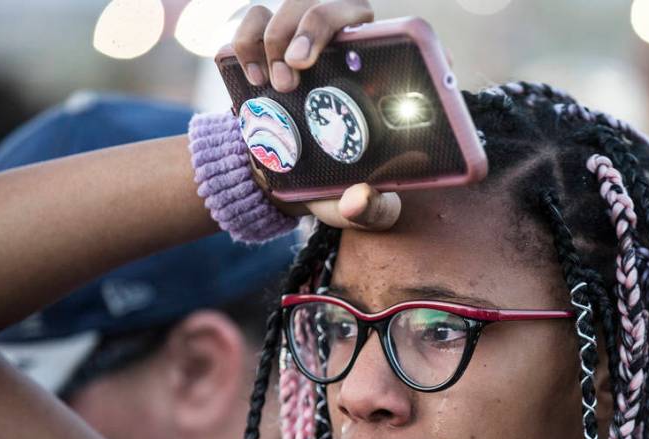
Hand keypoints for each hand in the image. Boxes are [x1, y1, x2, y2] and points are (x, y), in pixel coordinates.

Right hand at [233, 1, 400, 230]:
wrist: (279, 180)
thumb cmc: (331, 186)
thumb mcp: (356, 206)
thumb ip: (369, 208)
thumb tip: (360, 199)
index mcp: (382, 80)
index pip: (401, 37)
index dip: (397, 36)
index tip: (375, 59)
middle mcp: (347, 49)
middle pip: (339, 5)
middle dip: (315, 24)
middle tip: (296, 66)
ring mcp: (306, 42)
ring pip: (295, 3)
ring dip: (279, 35)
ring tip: (275, 83)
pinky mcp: (268, 44)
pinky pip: (254, 17)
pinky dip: (247, 40)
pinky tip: (251, 75)